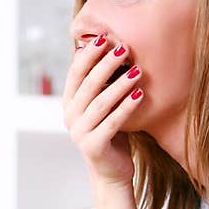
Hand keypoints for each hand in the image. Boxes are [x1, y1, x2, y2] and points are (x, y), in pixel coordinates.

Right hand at [63, 34, 143, 188]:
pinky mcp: (93, 147)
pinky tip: (140, 95)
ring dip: (119, 85)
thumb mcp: (102, 104)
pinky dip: (126, 107)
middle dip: (106, 64)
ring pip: (101, 103)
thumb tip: (107, 45)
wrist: (111, 172)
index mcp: (69, 103)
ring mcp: (79, 133)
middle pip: (88, 85)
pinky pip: (112, 123)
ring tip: (137, 71)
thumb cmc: (110, 132)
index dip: (89, 54)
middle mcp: (70, 117)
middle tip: (124, 48)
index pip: (76, 73)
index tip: (106, 37)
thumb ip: (99, 82)